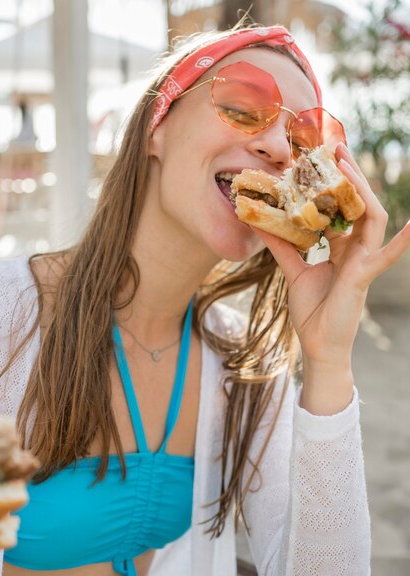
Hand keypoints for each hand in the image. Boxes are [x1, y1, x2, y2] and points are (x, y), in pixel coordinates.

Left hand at [249, 143, 409, 367]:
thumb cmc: (312, 311)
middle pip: (358, 205)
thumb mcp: (294, 272)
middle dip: (349, 176)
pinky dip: (403, 242)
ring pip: (372, 218)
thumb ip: (282, 247)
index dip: (333, 185)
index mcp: (342, 248)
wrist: (318, 346)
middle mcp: (356, 250)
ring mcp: (364, 262)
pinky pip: (386, 256)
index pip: (341, 209)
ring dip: (362, 190)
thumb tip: (261, 223)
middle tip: (335, 147)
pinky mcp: (364, 277)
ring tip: (348, 163)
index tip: (318, 160)